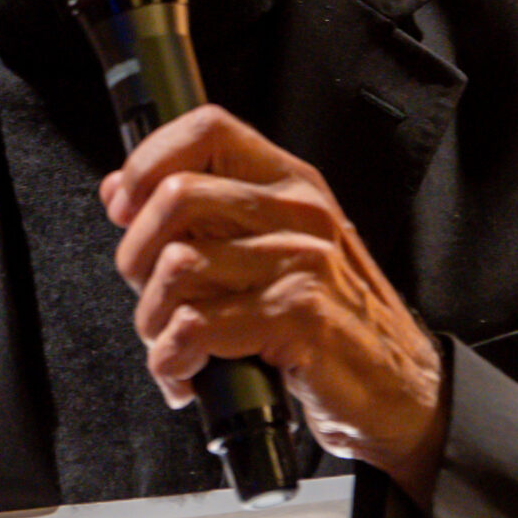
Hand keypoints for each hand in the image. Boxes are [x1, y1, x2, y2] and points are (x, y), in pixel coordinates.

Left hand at [99, 105, 444, 505]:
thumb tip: (117, 191)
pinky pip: (194, 326)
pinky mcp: (297, 317)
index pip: (207, 129)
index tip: (126, 209)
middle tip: (150, 298)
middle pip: (176, 197)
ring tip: (173, 345)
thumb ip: (205, 216)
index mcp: (291, 184)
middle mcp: (299, 212)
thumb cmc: (332, 321)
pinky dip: (172, 360)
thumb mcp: (275, 251)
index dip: (149, 163)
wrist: (401, 388)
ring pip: (176, 266)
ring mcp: (302, 262)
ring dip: (153, 321)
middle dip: (137, 258)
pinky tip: (187, 374)